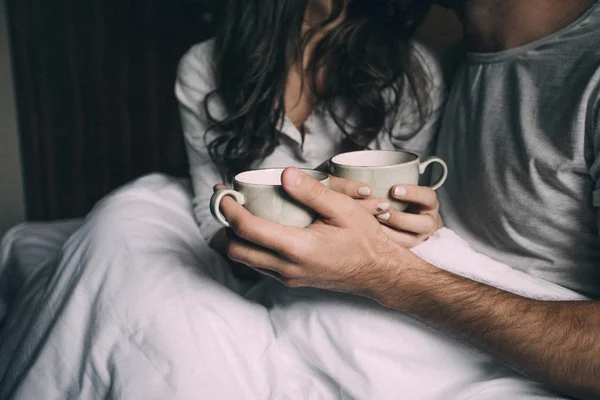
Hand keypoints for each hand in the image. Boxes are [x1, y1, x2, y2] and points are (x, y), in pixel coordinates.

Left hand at [219, 168, 424, 296]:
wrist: (379, 273)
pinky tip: (263, 227)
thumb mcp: (343, 209)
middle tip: (227, 202)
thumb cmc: (365, 240)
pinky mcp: (292, 280)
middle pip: (236, 250)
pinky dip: (252, 246)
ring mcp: (288, 277)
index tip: (223, 193)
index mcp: (297, 248)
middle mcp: (287, 267)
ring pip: (246, 260)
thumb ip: (312, 192)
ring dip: (236, 237)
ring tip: (240, 211)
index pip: (248, 229)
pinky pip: (260, 265)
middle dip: (225, 226)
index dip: (229, 210)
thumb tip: (284, 174)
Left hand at [355, 185, 443, 247]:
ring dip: (391, 234)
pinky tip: (369, 237)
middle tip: (382, 212)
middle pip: (423, 224)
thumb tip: (373, 169)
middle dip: (400, 219)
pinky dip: (384, 244)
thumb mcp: (399, 187)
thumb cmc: (396, 197)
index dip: (413, 193)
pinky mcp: (407, 249)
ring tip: (373, 226)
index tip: (394, 189)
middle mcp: (428, 221)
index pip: (428, 196)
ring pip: (410, 241)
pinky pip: (398, 250)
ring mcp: (419, 238)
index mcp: (428, 202)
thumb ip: (389, 178)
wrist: (406, 218)